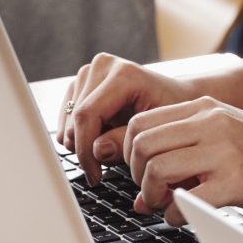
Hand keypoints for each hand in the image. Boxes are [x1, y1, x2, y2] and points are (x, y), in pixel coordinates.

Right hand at [56, 53, 203, 178]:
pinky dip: (79, 134)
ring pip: (68, 120)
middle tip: (101, 169)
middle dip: (84, 150)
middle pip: (75, 119)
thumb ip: (125, 142)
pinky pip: (66, 118)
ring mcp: (90, 72)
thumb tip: (97, 151)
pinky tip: (102, 136)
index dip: (85, 150)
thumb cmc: (172, 114)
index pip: (87, 115)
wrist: (176, 97)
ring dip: (82, 142)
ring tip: (109, 147)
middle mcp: (102, 66)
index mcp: (124, 74)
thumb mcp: (156, 132)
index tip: (94, 176)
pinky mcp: (80, 82)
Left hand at [121, 98, 242, 219]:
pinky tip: (185, 216)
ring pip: (158, 169)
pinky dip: (175, 215)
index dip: (130, 153)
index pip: (140, 123)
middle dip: (137, 176)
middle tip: (151, 193)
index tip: (141, 171)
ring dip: (152, 196)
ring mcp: (224, 151)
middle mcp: (211, 123)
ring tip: (166, 205)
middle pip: (142, 145)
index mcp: (204, 108)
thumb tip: (142, 193)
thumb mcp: (224, 135)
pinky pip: (185, 200)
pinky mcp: (236, 180)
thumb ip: (184, 151)